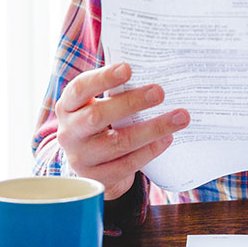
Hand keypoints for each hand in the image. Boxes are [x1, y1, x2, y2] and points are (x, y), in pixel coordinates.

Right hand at [55, 62, 189, 199]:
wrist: (90, 165)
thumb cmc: (100, 123)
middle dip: (132, 102)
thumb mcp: (97, 105)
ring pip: (118, 142)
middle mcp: (69, 132)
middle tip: (160, 92)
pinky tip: (167, 139)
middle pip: (98, 116)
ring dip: (152, 129)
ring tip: (179, 117)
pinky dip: (150, 151)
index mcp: (68, 106)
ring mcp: (81, 158)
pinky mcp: (98, 178)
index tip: (128, 68)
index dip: (103, 78)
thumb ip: (116, 92)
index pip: (80, 89)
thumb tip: (152, 72)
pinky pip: (127, 164)